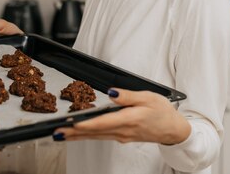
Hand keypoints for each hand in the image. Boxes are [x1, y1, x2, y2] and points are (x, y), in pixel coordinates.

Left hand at [53, 88, 190, 144]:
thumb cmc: (162, 112)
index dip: (86, 123)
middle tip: (56, 132)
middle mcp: (123, 131)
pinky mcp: (121, 137)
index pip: (103, 122)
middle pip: (94, 132)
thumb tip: (112, 92)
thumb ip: (128, 95)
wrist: (173, 129)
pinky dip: (87, 135)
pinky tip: (78, 134)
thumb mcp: (148, 96)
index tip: (71, 123)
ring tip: (61, 134)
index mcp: (130, 118)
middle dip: (74, 132)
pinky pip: (100, 137)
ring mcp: (121, 136)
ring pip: (95, 136)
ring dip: (77, 136)